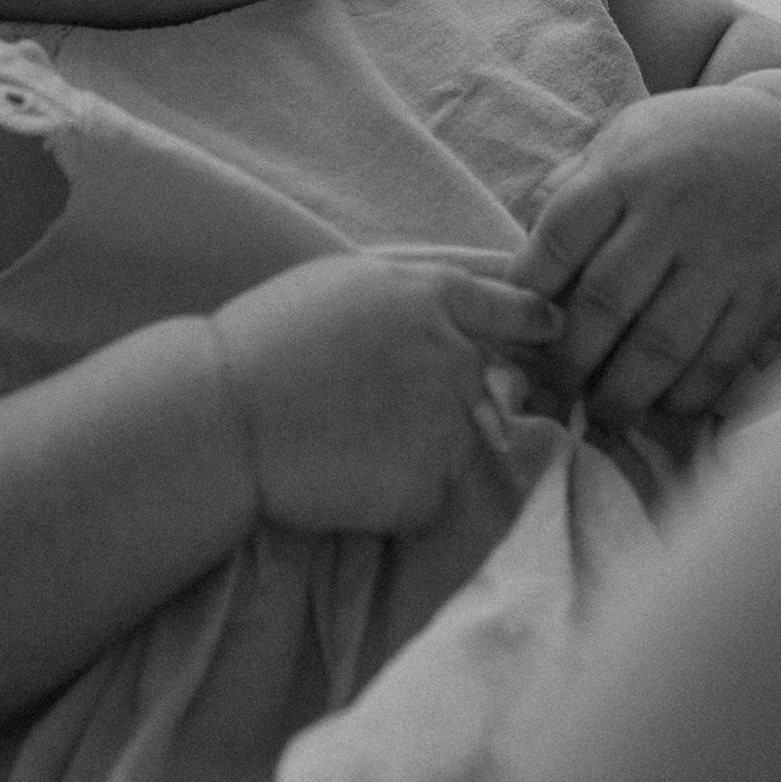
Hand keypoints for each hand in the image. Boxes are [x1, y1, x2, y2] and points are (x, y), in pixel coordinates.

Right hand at [210, 251, 561, 537]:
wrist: (227, 414)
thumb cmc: (264, 342)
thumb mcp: (341, 284)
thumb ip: (409, 298)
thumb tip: (447, 321)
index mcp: (432, 299)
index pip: (511, 306)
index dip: (534, 321)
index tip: (553, 332)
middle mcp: (456, 357)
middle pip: (490, 386)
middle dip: (454, 402)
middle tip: (378, 414)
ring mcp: (450, 423)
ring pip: (462, 446)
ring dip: (422, 452)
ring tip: (348, 447)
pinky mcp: (433, 486)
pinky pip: (430, 496)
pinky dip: (397, 497)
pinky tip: (345, 481)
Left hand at [515, 84, 780, 428]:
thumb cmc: (687, 146)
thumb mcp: (623, 140)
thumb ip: (571, 194)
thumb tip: (520, 262)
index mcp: (625, 171)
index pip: (560, 238)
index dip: (528, 293)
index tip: (513, 330)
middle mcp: (673, 212)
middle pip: (606, 301)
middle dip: (569, 361)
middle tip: (551, 395)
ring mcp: (723, 254)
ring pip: (663, 341)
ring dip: (626, 392)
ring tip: (603, 416)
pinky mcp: (766, 288)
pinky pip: (724, 355)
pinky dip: (690, 392)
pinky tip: (666, 408)